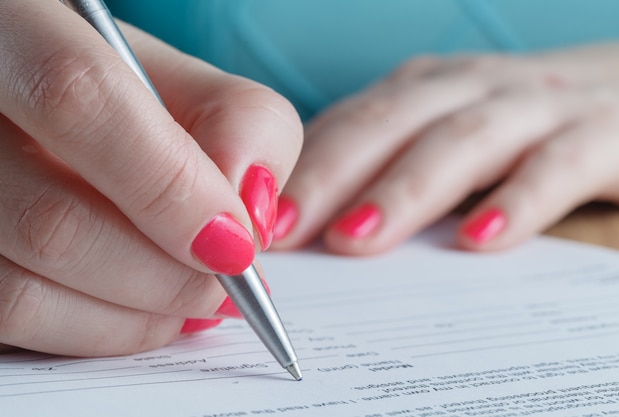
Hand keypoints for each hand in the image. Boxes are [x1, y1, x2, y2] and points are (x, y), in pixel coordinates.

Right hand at [0, 1, 300, 355]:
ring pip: (22, 290)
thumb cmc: (124, 95)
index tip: (239, 246)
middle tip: (228, 283)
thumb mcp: (190, 84)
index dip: (173, 191)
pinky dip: (98, 331)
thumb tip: (250, 223)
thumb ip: (243, 129)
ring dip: (137, 315)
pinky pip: (13, 321)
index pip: (81, 101)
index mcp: (17, 31)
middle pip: (53, 221)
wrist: (44, 107)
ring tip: (191, 297)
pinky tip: (142, 308)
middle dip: (167, 276)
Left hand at [270, 42, 618, 254]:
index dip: (298, 171)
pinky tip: (482, 238)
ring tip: (356, 239)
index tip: (254, 221)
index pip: (347, 125)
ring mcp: (533, 106)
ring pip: (460, 140)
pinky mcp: (601, 134)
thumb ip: (384, 167)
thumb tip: (306, 221)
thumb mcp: (440, 135)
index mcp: (422, 91)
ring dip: (405, 190)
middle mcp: (468, 88)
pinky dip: (519, 199)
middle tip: (280, 232)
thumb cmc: (512, 128)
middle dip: (329, 178)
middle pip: (388, 126)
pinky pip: (558, 164)